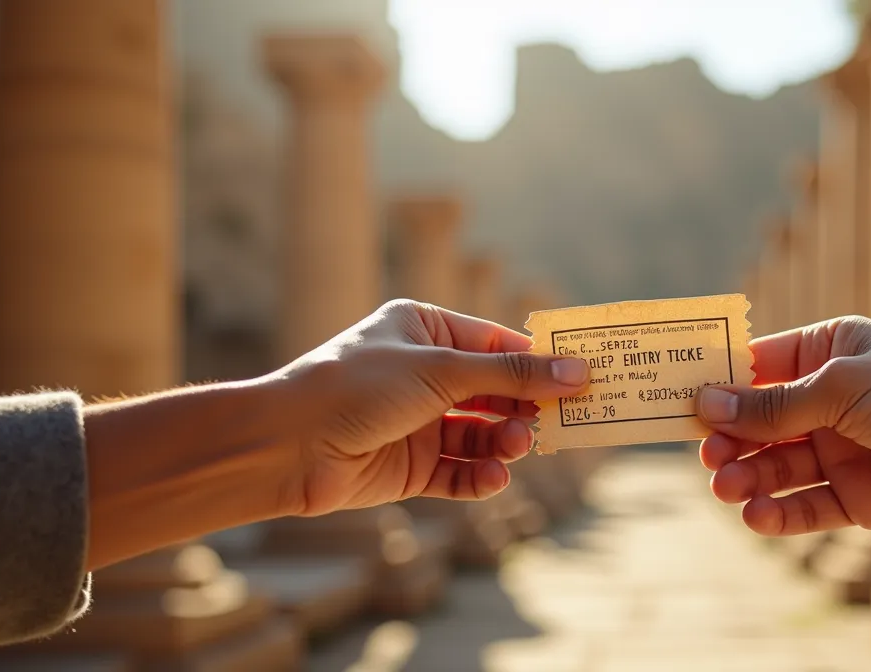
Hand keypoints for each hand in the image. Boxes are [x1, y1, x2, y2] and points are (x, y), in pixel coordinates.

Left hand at [271, 300, 589, 515]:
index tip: (584, 377)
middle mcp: (423, 374)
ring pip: (482, 434)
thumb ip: (511, 374)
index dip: (540, 360)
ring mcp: (417, 422)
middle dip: (527, 407)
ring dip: (505, 443)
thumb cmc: (357, 387)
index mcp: (425, 330)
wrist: (286, 446)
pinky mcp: (411, 466)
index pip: (497, 342)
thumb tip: (577, 371)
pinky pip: (460, 471)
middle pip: (495, 391)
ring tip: (518, 448)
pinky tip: (494, 479)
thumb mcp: (441, 370)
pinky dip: (481, 477)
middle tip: (563, 422)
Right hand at [695, 316, 870, 546]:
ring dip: (747, 478)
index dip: (717, 384)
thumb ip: (774, 405)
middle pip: (759, 422)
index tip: (675, 400)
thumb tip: (706, 404)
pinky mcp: (858, 497)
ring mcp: (842, 449)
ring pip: (777, 467)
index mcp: (828, 351)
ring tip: (726, 489)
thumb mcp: (843, 388)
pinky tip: (756, 517)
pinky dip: (779, 513)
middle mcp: (830, 400)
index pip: (757, 365)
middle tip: (707, 457)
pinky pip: (806, 506)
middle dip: (729, 439)